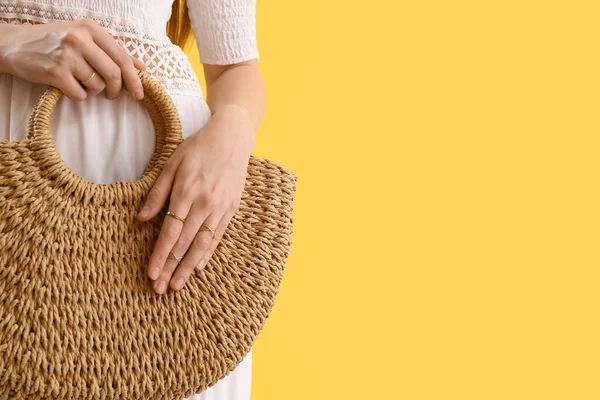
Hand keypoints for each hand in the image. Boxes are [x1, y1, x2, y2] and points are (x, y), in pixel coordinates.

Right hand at [0, 19, 146, 100]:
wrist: (14, 44)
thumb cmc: (54, 43)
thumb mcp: (84, 38)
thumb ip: (112, 51)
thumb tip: (141, 67)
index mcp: (90, 28)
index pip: (122, 57)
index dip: (134, 79)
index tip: (140, 94)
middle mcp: (79, 39)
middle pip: (114, 74)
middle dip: (117, 90)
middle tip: (112, 95)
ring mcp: (67, 55)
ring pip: (97, 86)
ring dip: (93, 92)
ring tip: (81, 83)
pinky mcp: (55, 72)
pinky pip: (80, 95)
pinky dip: (78, 96)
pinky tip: (68, 86)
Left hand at [136, 105, 256, 293]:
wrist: (232, 139)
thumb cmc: (198, 148)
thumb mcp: (171, 164)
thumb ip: (157, 193)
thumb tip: (141, 219)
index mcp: (186, 192)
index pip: (170, 232)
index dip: (160, 255)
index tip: (151, 274)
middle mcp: (204, 204)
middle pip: (184, 243)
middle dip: (171, 267)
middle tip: (160, 289)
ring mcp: (220, 209)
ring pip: (202, 245)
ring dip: (188, 267)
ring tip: (177, 285)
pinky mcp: (231, 210)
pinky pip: (217, 237)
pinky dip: (207, 253)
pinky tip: (198, 267)